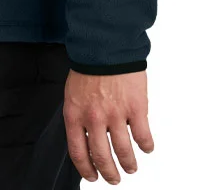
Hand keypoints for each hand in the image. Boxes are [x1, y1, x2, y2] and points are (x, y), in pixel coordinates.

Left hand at [63, 69, 153, 183]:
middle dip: (109, 173)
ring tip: (131, 167)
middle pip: (102, 157)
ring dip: (128, 164)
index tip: (93, 176)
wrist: (105, 45)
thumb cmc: (89, 66)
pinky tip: (146, 147)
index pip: (78, 153)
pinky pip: (142, 136)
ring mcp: (116, 114)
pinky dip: (146, 146)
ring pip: (123, 151)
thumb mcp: (73, 93)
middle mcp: (94, 118)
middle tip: (114, 178)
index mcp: (75, 114)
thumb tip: (85, 138)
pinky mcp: (136, 108)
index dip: (87, 169)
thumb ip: (79, 116)